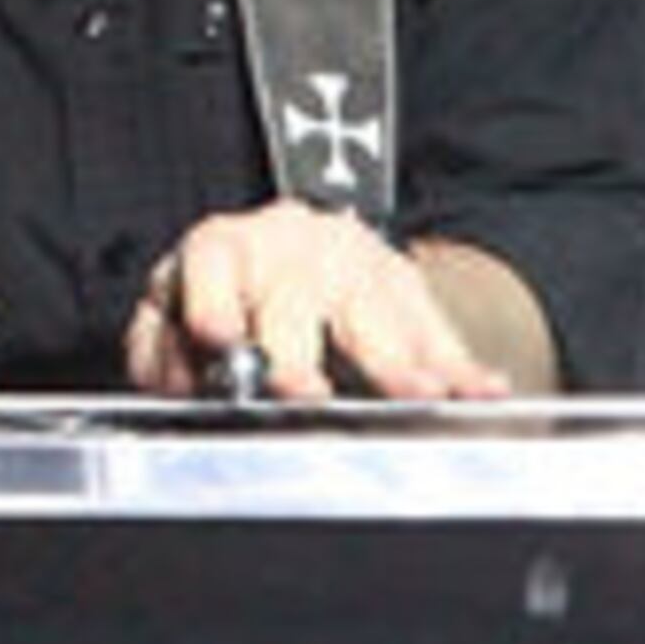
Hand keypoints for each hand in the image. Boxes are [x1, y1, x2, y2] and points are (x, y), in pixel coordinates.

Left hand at [122, 198, 513, 403]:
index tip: (219, 337)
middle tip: (307, 396)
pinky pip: (437, 333)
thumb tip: (175, 384)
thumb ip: (159, 349)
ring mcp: (354, 264)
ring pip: (379, 314)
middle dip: (301, 354)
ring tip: (423, 395)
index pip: (214, 264)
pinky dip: (461, 368)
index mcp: (224, 247)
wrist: (294, 250)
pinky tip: (484, 390)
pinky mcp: (404, 288)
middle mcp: (290, 248)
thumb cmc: (225, 292)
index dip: (214, 301)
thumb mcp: (173, 310)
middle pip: (297, 298)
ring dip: (402, 362)